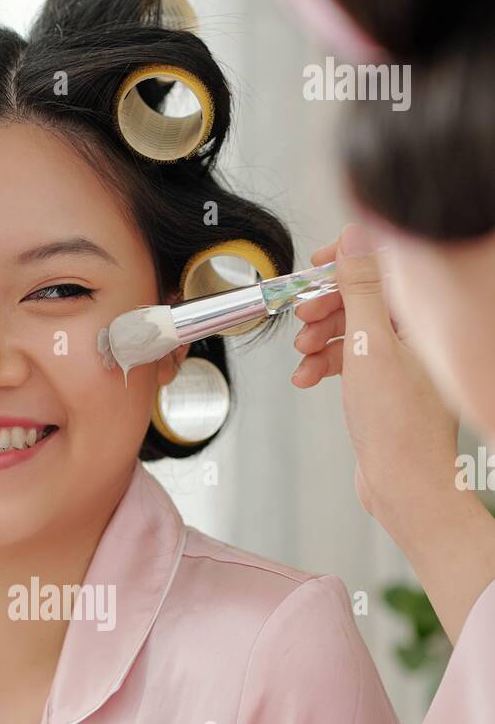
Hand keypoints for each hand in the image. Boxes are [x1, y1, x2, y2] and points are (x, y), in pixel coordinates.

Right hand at [291, 222, 494, 644]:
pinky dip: (325, 366)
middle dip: (326, 306)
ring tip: (302, 354)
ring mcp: (401, 360)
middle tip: (301, 317)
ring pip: (351, 330)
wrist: (405, 485)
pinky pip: (350, 361)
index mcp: (423, 316)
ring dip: (320, 339)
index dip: (345, 261)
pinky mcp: (385, 385)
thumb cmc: (398, 426)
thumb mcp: (370, 344)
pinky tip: (307, 379)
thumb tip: (356, 237)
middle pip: (363, 297)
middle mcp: (416, 334)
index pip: (383, 265)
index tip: (315, 268)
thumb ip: (362, 287)